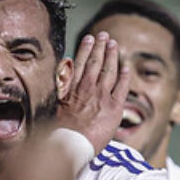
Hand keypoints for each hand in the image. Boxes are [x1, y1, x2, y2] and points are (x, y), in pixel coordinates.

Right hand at [55, 31, 129, 153]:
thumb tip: (62, 73)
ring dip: (113, 55)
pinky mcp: (114, 108)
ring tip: (114, 44)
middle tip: (104, 35)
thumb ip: (60, 88)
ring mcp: (102, 97)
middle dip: (101, 46)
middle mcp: (88, 88)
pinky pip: (122, 88)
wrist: (71, 145)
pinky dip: (125, 76)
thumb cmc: (58, 130)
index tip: (89, 38)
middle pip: (96, 62)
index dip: (86, 49)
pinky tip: (126, 67)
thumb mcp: (53, 105)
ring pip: (110, 70)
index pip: (81, 63)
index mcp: (72, 88)